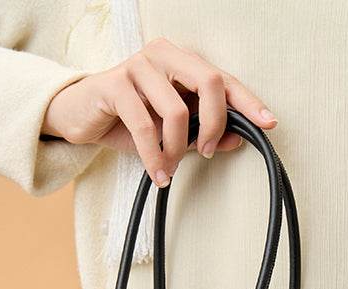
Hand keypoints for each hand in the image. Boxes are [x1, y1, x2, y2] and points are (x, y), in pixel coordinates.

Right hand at [42, 37, 276, 187]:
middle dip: (215, 123)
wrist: (79, 117)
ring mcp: (137, 65)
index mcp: (181, 61)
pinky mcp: (114, 84)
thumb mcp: (170, 132)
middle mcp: (163, 55)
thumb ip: (202, 133)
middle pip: (209, 82)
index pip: (223, 78)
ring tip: (169, 169)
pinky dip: (154, 156)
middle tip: (207, 152)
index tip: (268, 123)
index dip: (248, 101)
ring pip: (177, 110)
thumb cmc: (127, 122)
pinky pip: (145, 126)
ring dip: (177, 149)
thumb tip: (237, 140)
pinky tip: (158, 174)